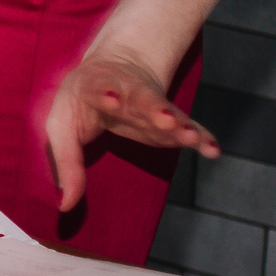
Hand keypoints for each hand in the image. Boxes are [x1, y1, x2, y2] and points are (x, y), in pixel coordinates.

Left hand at [41, 49, 218, 211]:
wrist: (114, 68)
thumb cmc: (81, 103)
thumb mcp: (62, 128)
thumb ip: (66, 164)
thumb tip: (65, 207)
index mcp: (95, 89)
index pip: (100, 91)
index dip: (106, 95)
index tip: (112, 99)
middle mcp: (128, 95)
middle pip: (143, 100)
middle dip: (154, 109)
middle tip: (164, 118)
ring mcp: (152, 107)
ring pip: (168, 113)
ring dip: (179, 124)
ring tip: (190, 135)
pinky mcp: (170, 121)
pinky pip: (190, 128)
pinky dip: (202, 137)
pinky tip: (213, 150)